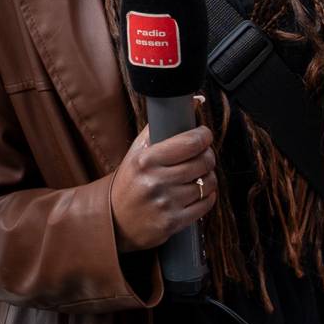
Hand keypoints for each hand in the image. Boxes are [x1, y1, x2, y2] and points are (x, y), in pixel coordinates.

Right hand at [110, 110, 217, 251]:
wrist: (115, 220)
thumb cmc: (130, 181)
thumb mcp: (137, 152)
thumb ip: (161, 126)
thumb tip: (195, 101)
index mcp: (146, 160)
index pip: (191, 142)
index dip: (204, 136)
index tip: (203, 135)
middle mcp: (156, 181)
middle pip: (203, 162)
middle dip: (208, 155)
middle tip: (203, 155)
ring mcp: (166, 203)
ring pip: (207, 183)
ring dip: (208, 177)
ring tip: (199, 175)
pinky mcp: (173, 222)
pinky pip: (206, 204)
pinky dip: (207, 196)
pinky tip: (198, 192)